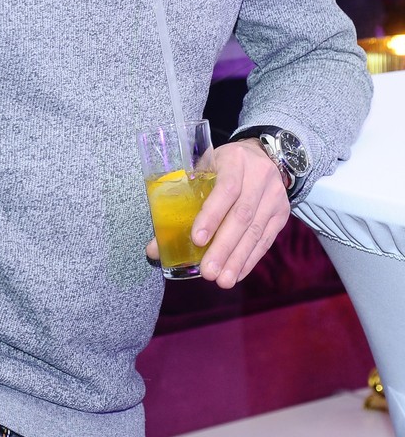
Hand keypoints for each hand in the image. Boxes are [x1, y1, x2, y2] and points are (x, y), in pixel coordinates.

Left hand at [146, 138, 289, 287]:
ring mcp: (274, 196)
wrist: (261, 156)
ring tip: (222, 280)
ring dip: (237, 259)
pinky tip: (237, 273)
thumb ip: (181, 201)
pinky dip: (250, 259)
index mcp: (235, 160)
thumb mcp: (202, 169)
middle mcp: (260, 176)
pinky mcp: (282, 214)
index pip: (227, 188)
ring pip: (256, 231)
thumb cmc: (222, 166)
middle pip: (242, 215)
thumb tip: (155, 246)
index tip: (197, 239)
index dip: (212, 215)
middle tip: (207, 271)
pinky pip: (266, 240)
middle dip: (224, 247)